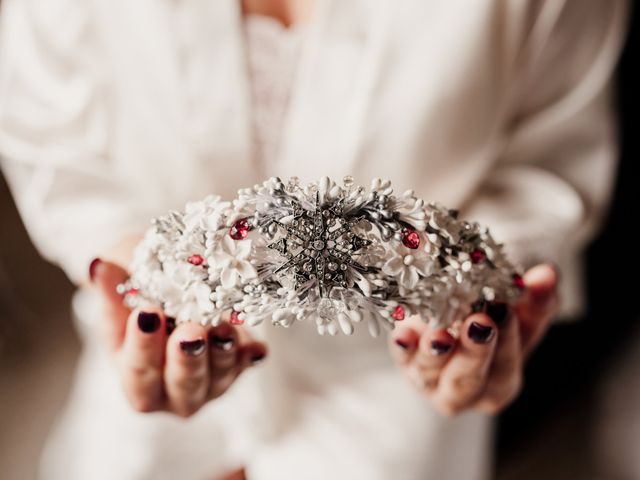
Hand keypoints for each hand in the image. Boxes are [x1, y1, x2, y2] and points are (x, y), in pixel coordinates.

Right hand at [89, 259, 266, 416]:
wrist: (178, 291)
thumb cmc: (142, 295)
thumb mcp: (123, 288)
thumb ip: (111, 284)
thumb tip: (99, 266)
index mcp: (136, 377)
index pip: (138, 371)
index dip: (142, 345)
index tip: (147, 313)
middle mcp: (172, 389)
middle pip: (181, 384)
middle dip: (186, 358)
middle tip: (191, 332)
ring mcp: (209, 381)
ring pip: (217, 377)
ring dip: (222, 353)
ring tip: (224, 328)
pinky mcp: (237, 365)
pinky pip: (246, 364)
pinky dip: (249, 355)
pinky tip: (255, 347)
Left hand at [389, 264, 557, 414]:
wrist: (448, 317)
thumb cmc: (491, 322)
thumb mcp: (519, 314)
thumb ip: (536, 298)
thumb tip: (548, 274)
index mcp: (499, 383)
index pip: (505, 367)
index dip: (506, 341)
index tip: (503, 309)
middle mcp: (464, 391)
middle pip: (467, 379)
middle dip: (474, 352)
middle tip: (478, 322)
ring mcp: (428, 380)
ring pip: (430, 372)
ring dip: (434, 352)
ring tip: (438, 334)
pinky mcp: (403, 362)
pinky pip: (401, 357)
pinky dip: (402, 346)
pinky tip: (402, 334)